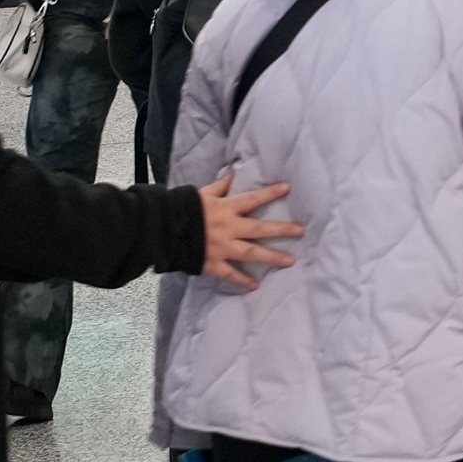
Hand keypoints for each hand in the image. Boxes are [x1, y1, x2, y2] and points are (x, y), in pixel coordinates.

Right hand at [193, 173, 301, 289]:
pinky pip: (230, 274)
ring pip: (251, 252)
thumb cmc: (182, 208)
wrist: (162, 229)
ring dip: (271, 256)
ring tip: (290, 260)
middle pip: (259, 228)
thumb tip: (233, 175)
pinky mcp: (212, 263)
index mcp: (225, 209)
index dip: (269, 193)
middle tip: (301, 231)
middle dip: (281, 229)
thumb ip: (219, 187)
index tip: (287, 188)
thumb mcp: (201, 194)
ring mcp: (221, 247)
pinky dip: (242, 280)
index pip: (252, 199)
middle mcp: (227, 228)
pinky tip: (255, 286)